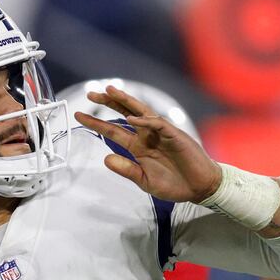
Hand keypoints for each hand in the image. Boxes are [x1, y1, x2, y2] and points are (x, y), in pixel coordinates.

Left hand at [73, 85, 221, 202]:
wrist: (199, 188)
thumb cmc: (175, 184)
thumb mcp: (145, 181)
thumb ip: (127, 170)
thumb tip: (106, 158)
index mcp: (139, 147)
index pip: (114, 130)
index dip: (96, 123)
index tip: (79, 116)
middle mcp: (147, 136)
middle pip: (125, 113)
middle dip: (108, 103)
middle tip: (91, 94)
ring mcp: (161, 134)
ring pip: (141, 112)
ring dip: (126, 101)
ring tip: (110, 91)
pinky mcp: (175, 136)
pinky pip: (158, 125)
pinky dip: (145, 121)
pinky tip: (132, 119)